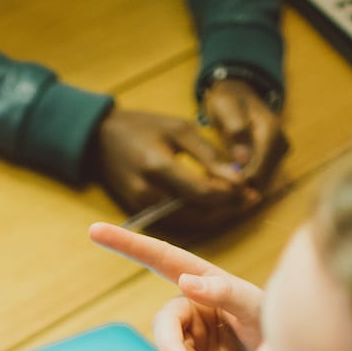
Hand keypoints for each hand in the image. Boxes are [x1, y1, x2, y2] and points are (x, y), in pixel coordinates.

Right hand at [88, 222, 262, 350]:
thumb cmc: (275, 327)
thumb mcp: (257, 307)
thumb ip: (226, 292)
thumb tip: (186, 282)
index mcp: (203, 282)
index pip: (161, 259)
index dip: (128, 244)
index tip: (93, 230)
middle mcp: (190, 309)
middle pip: (163, 326)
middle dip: (172, 349)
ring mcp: (188, 340)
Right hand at [91, 107, 259, 229]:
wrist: (101, 139)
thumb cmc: (145, 127)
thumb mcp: (180, 130)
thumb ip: (210, 157)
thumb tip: (239, 181)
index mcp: (158, 165)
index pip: (204, 192)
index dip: (231, 194)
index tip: (250, 188)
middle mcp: (148, 193)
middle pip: (200, 214)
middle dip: (229, 209)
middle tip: (250, 198)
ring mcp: (143, 207)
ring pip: (193, 223)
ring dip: (218, 216)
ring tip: (238, 201)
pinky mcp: (142, 215)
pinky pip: (180, 223)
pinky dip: (201, 217)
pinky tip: (215, 206)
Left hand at [203, 78, 288, 191]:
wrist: (238, 92)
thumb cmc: (228, 99)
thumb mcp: (225, 108)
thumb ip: (234, 131)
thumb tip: (243, 159)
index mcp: (271, 133)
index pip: (258, 171)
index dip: (238, 183)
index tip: (216, 184)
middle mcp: (281, 145)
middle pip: (262, 181)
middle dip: (239, 187)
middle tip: (215, 184)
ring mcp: (281, 152)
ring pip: (262, 183)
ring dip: (242, 186)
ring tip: (219, 178)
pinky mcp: (276, 158)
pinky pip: (261, 177)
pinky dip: (246, 181)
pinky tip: (228, 175)